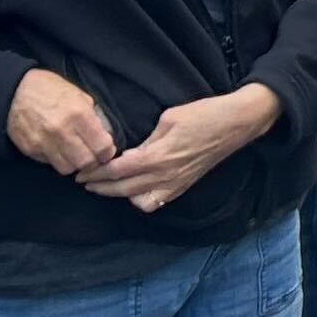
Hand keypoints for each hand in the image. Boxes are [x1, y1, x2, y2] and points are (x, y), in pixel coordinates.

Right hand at [5, 67, 121, 178]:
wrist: (17, 90)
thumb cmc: (52, 90)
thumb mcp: (80, 96)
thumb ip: (93, 117)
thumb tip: (105, 137)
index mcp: (79, 114)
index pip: (101, 146)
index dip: (107, 152)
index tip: (106, 151)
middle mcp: (62, 131)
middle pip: (86, 162)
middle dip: (93, 161)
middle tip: (93, 156)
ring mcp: (44, 142)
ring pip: (68, 168)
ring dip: (75, 164)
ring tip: (76, 154)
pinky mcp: (30, 149)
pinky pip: (50, 164)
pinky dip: (58, 161)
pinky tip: (60, 150)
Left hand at [80, 85, 281, 212]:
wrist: (236, 123)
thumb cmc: (204, 114)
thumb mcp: (169, 117)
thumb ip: (147, 139)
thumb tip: (131, 150)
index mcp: (157, 156)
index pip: (116, 171)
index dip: (95, 172)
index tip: (80, 170)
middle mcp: (164, 176)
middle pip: (122, 189)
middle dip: (99, 186)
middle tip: (82, 181)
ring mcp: (175, 185)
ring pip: (136, 200)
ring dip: (117, 195)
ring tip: (105, 185)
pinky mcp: (183, 187)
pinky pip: (154, 202)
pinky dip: (139, 200)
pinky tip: (133, 191)